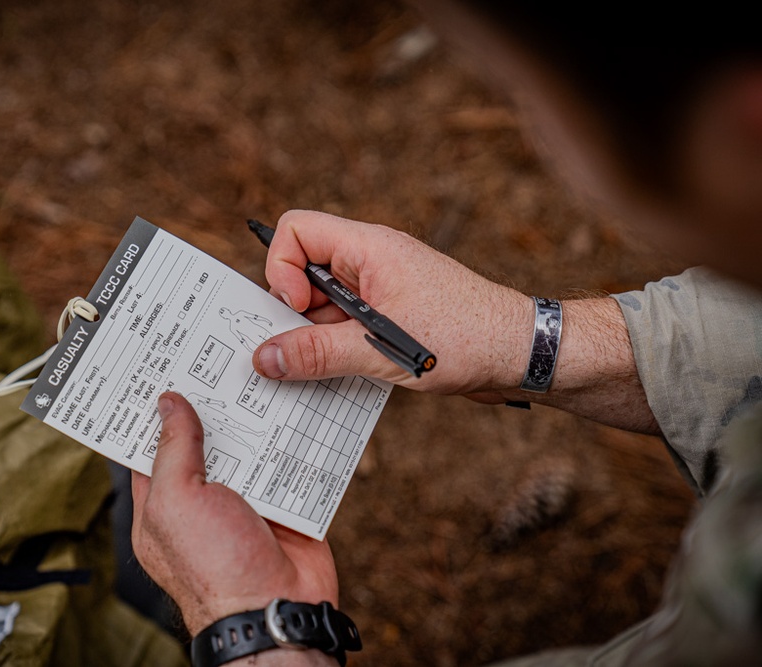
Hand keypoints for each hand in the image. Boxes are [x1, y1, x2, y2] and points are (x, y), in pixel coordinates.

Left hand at [131, 392, 338, 635]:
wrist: (277, 608)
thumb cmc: (215, 570)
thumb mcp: (176, 502)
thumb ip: (173, 450)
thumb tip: (168, 403)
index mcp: (162, 504)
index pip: (148, 448)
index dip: (152, 411)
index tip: (158, 370)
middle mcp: (201, 500)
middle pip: (203, 440)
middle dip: (209, 405)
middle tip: (213, 357)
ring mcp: (243, 500)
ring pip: (245, 445)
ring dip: (252, 417)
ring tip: (254, 369)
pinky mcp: (281, 503)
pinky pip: (284, 460)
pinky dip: (288, 438)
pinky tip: (290, 403)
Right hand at [253, 210, 658, 432]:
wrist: (523, 354)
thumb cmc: (464, 339)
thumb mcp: (380, 350)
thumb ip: (317, 353)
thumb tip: (264, 359)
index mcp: (369, 248)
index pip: (297, 231)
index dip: (281, 268)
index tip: (295, 308)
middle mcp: (371, 263)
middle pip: (303, 272)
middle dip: (296, 314)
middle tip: (306, 350)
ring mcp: (381, 290)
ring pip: (323, 306)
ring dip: (319, 339)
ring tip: (341, 368)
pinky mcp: (391, 316)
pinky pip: (346, 326)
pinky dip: (339, 350)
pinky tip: (352, 376)